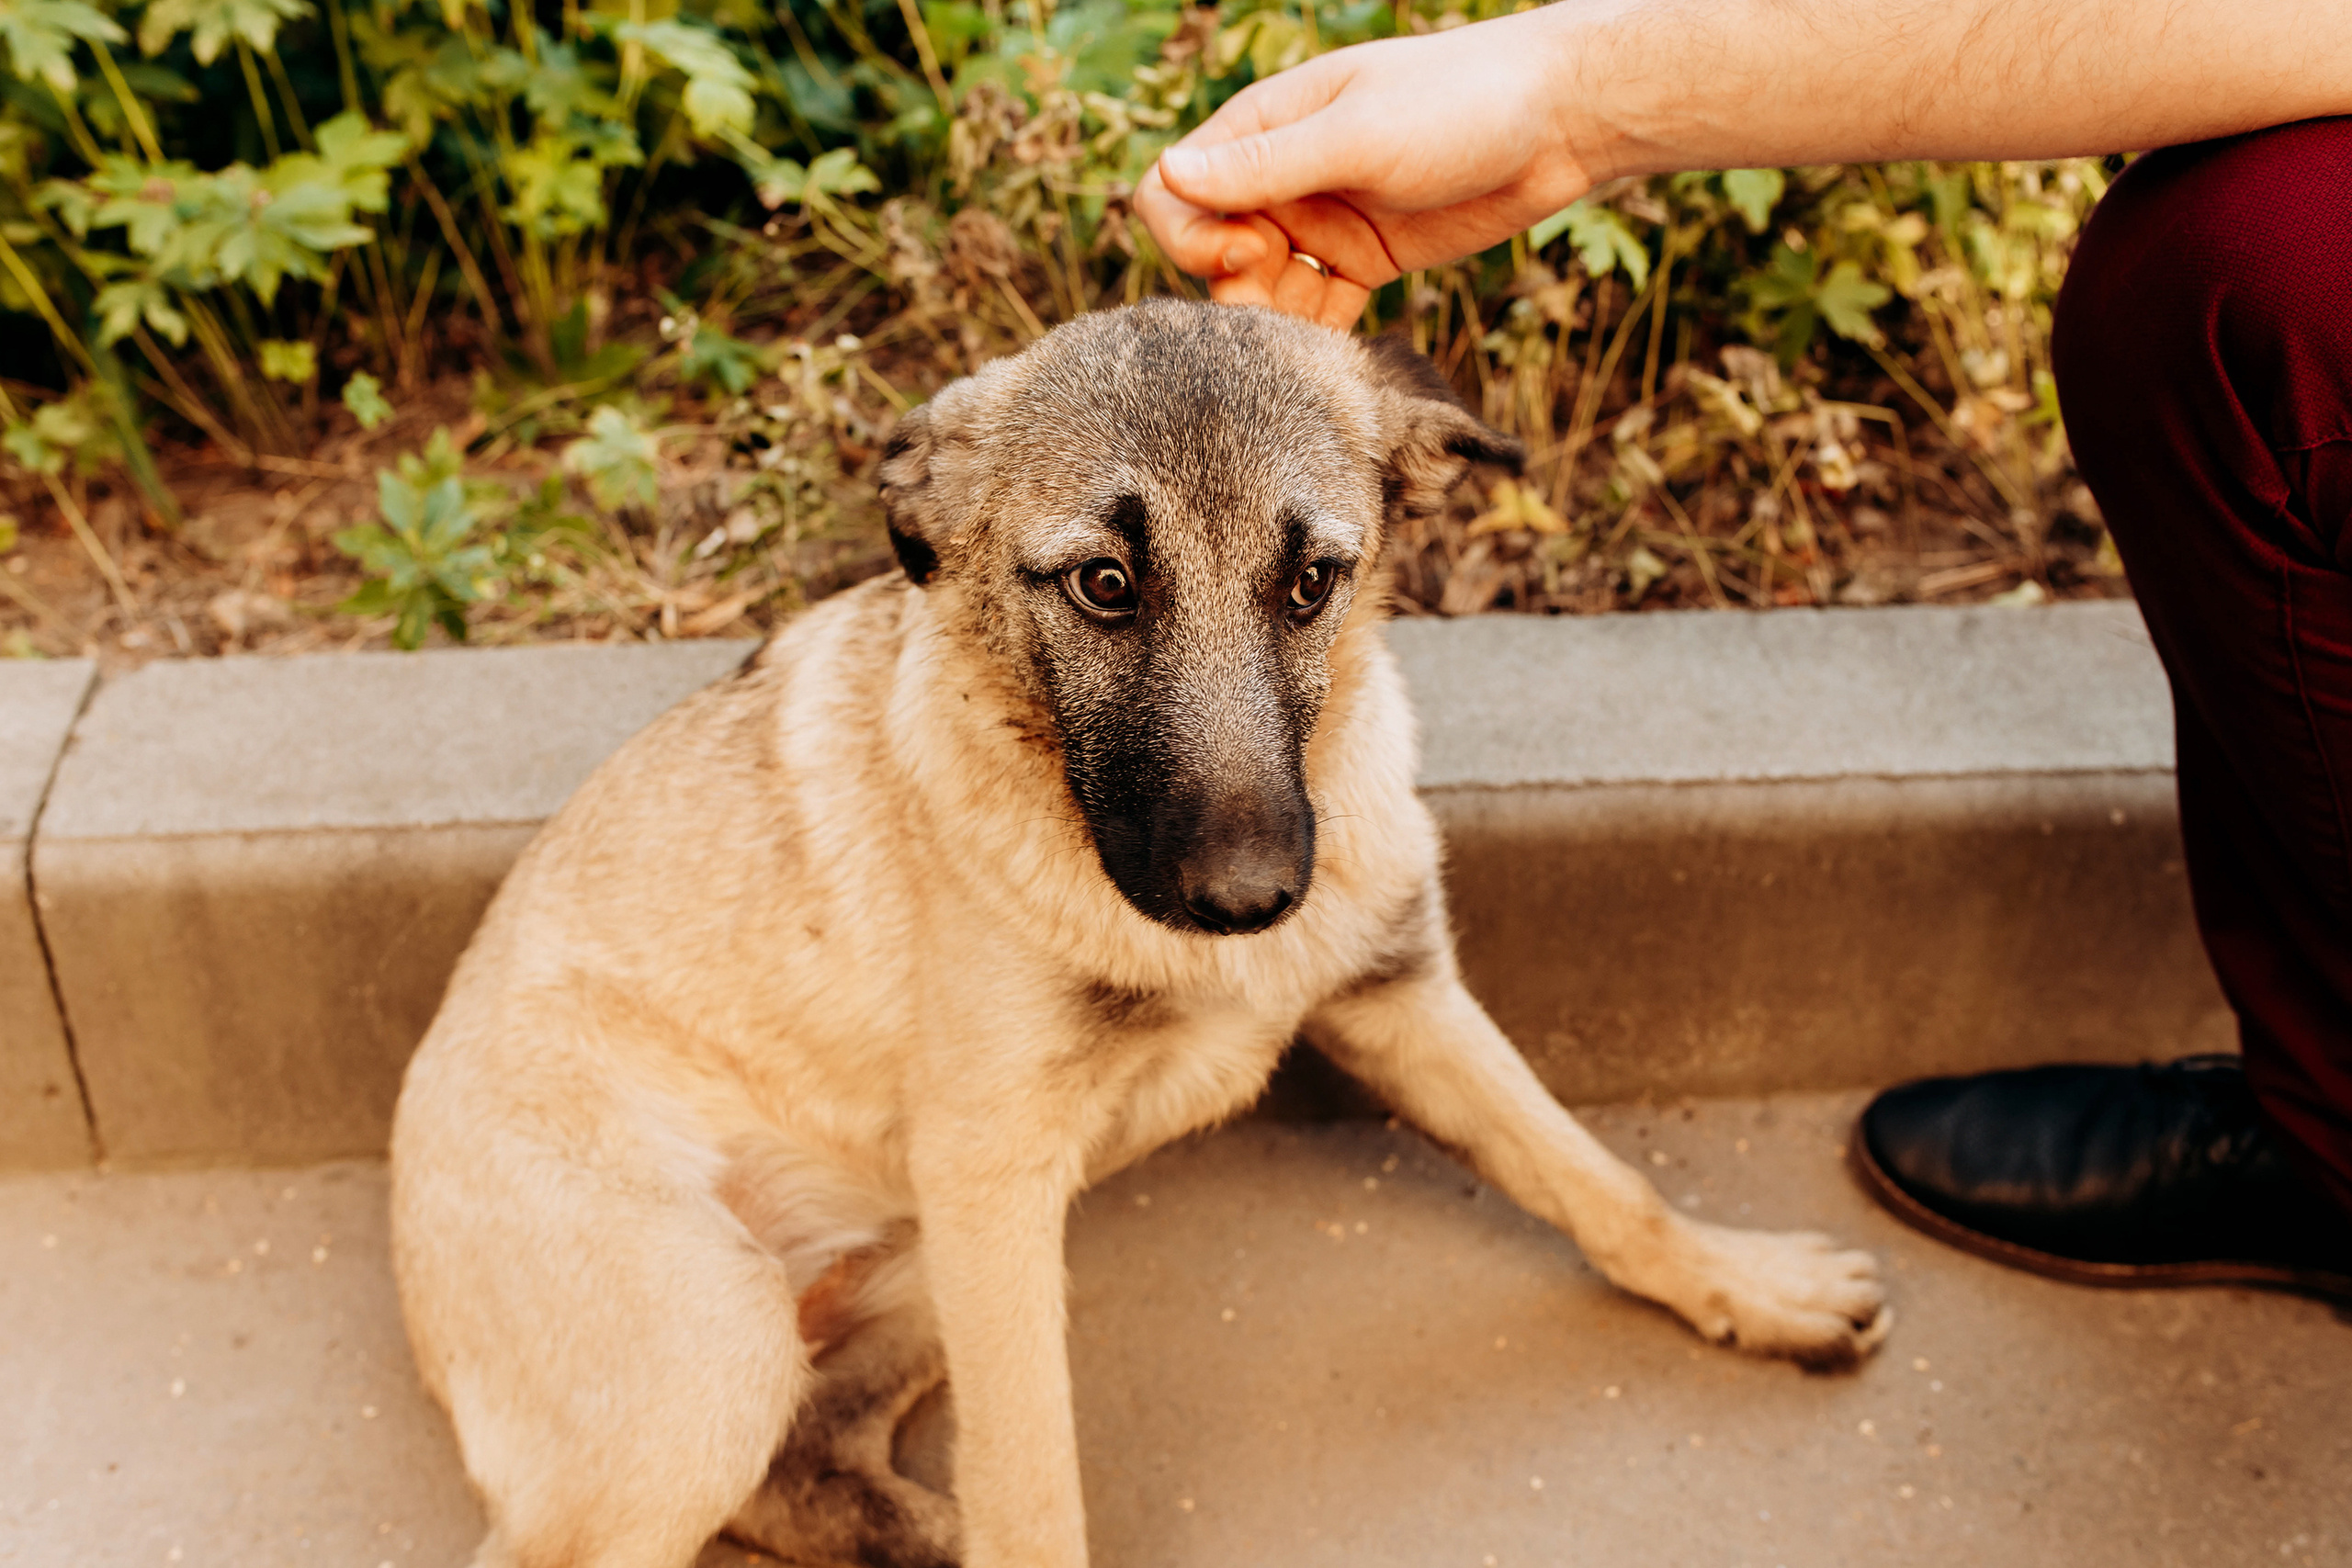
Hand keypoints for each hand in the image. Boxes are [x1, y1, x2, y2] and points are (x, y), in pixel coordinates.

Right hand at [1135, 7, 1600, 329]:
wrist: (1558, 122)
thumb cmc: (1460, 104)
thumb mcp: (1358, 136)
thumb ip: (1265, 165)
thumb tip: (1169, 173)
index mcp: (1263, 128)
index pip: (1173, 191)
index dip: (1190, 235)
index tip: (1249, 251)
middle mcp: (1282, 177)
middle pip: (1208, 250)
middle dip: (1232, 287)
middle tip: (1283, 305)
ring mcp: (1320, 222)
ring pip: (1258, 289)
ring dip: (1270, 320)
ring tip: (1310, 338)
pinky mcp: (1361, 262)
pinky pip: (1312, 312)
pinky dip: (1311, 337)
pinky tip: (1335, 353)